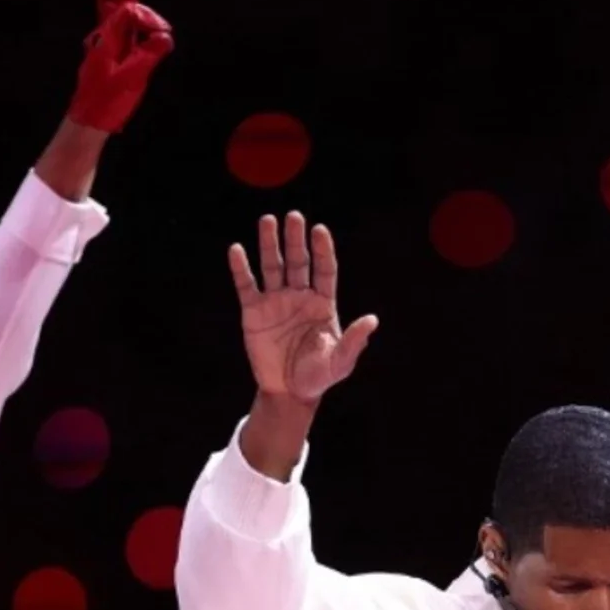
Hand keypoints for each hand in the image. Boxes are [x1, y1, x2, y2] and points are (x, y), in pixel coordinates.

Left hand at [67, 0, 173, 132]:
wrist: (87, 120)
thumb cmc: (106, 103)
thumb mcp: (131, 81)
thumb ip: (148, 56)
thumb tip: (166, 36)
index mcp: (109, 39)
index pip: (132, 13)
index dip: (150, 19)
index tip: (165, 36)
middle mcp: (105, 34)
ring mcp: (104, 40)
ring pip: (110, 4)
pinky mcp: (107, 48)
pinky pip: (109, 17)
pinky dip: (110, 0)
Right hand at [230, 212, 378, 403]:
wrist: (289, 393)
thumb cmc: (318, 377)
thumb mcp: (340, 362)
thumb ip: (354, 341)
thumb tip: (372, 320)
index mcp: (323, 303)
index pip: (325, 270)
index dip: (322, 250)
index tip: (320, 230)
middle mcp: (300, 296)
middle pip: (298, 262)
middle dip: (296, 239)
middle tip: (294, 216)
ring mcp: (276, 302)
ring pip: (273, 267)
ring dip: (270, 244)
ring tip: (267, 220)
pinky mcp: (254, 313)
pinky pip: (247, 286)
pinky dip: (241, 269)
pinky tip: (237, 250)